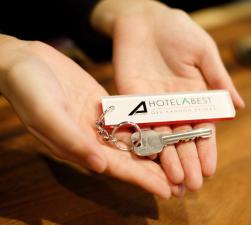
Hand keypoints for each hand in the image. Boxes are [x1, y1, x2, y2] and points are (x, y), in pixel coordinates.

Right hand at [0, 35, 177, 197]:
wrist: (24, 61)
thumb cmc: (28, 87)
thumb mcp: (46, 113)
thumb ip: (71, 140)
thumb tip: (100, 167)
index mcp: (77, 146)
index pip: (114, 168)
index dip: (140, 179)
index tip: (165, 190)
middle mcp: (90, 138)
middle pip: (128, 158)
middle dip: (153, 171)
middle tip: (181, 182)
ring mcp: (98, 121)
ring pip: (131, 140)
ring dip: (153, 151)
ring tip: (179, 160)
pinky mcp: (103, 105)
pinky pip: (128, 118)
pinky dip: (145, 126)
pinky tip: (164, 130)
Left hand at [92, 0, 244, 193]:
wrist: (144, 20)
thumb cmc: (177, 31)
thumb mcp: (203, 53)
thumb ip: (218, 80)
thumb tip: (238, 106)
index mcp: (194, 97)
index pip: (202, 129)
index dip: (206, 150)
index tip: (209, 170)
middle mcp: (174, 107)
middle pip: (182, 140)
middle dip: (188, 162)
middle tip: (191, 185)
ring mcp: (152, 106)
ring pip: (161, 138)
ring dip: (168, 160)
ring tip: (174, 181)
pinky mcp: (132, 102)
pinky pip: (138, 125)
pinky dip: (144, 143)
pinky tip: (150, 161)